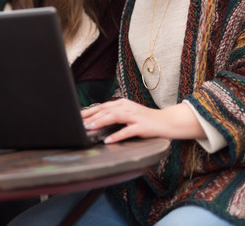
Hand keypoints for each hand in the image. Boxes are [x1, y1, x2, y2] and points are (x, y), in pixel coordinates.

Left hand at [81, 98, 203, 143]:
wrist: (167, 122)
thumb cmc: (145, 120)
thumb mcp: (129, 114)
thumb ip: (115, 115)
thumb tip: (96, 120)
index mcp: (122, 104)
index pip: (102, 106)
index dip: (89, 111)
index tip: (77, 116)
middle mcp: (127, 107)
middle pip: (105, 110)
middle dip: (90, 116)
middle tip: (78, 122)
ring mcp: (135, 116)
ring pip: (114, 117)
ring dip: (100, 122)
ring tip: (89, 128)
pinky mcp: (142, 127)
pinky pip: (127, 131)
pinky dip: (116, 136)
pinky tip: (108, 140)